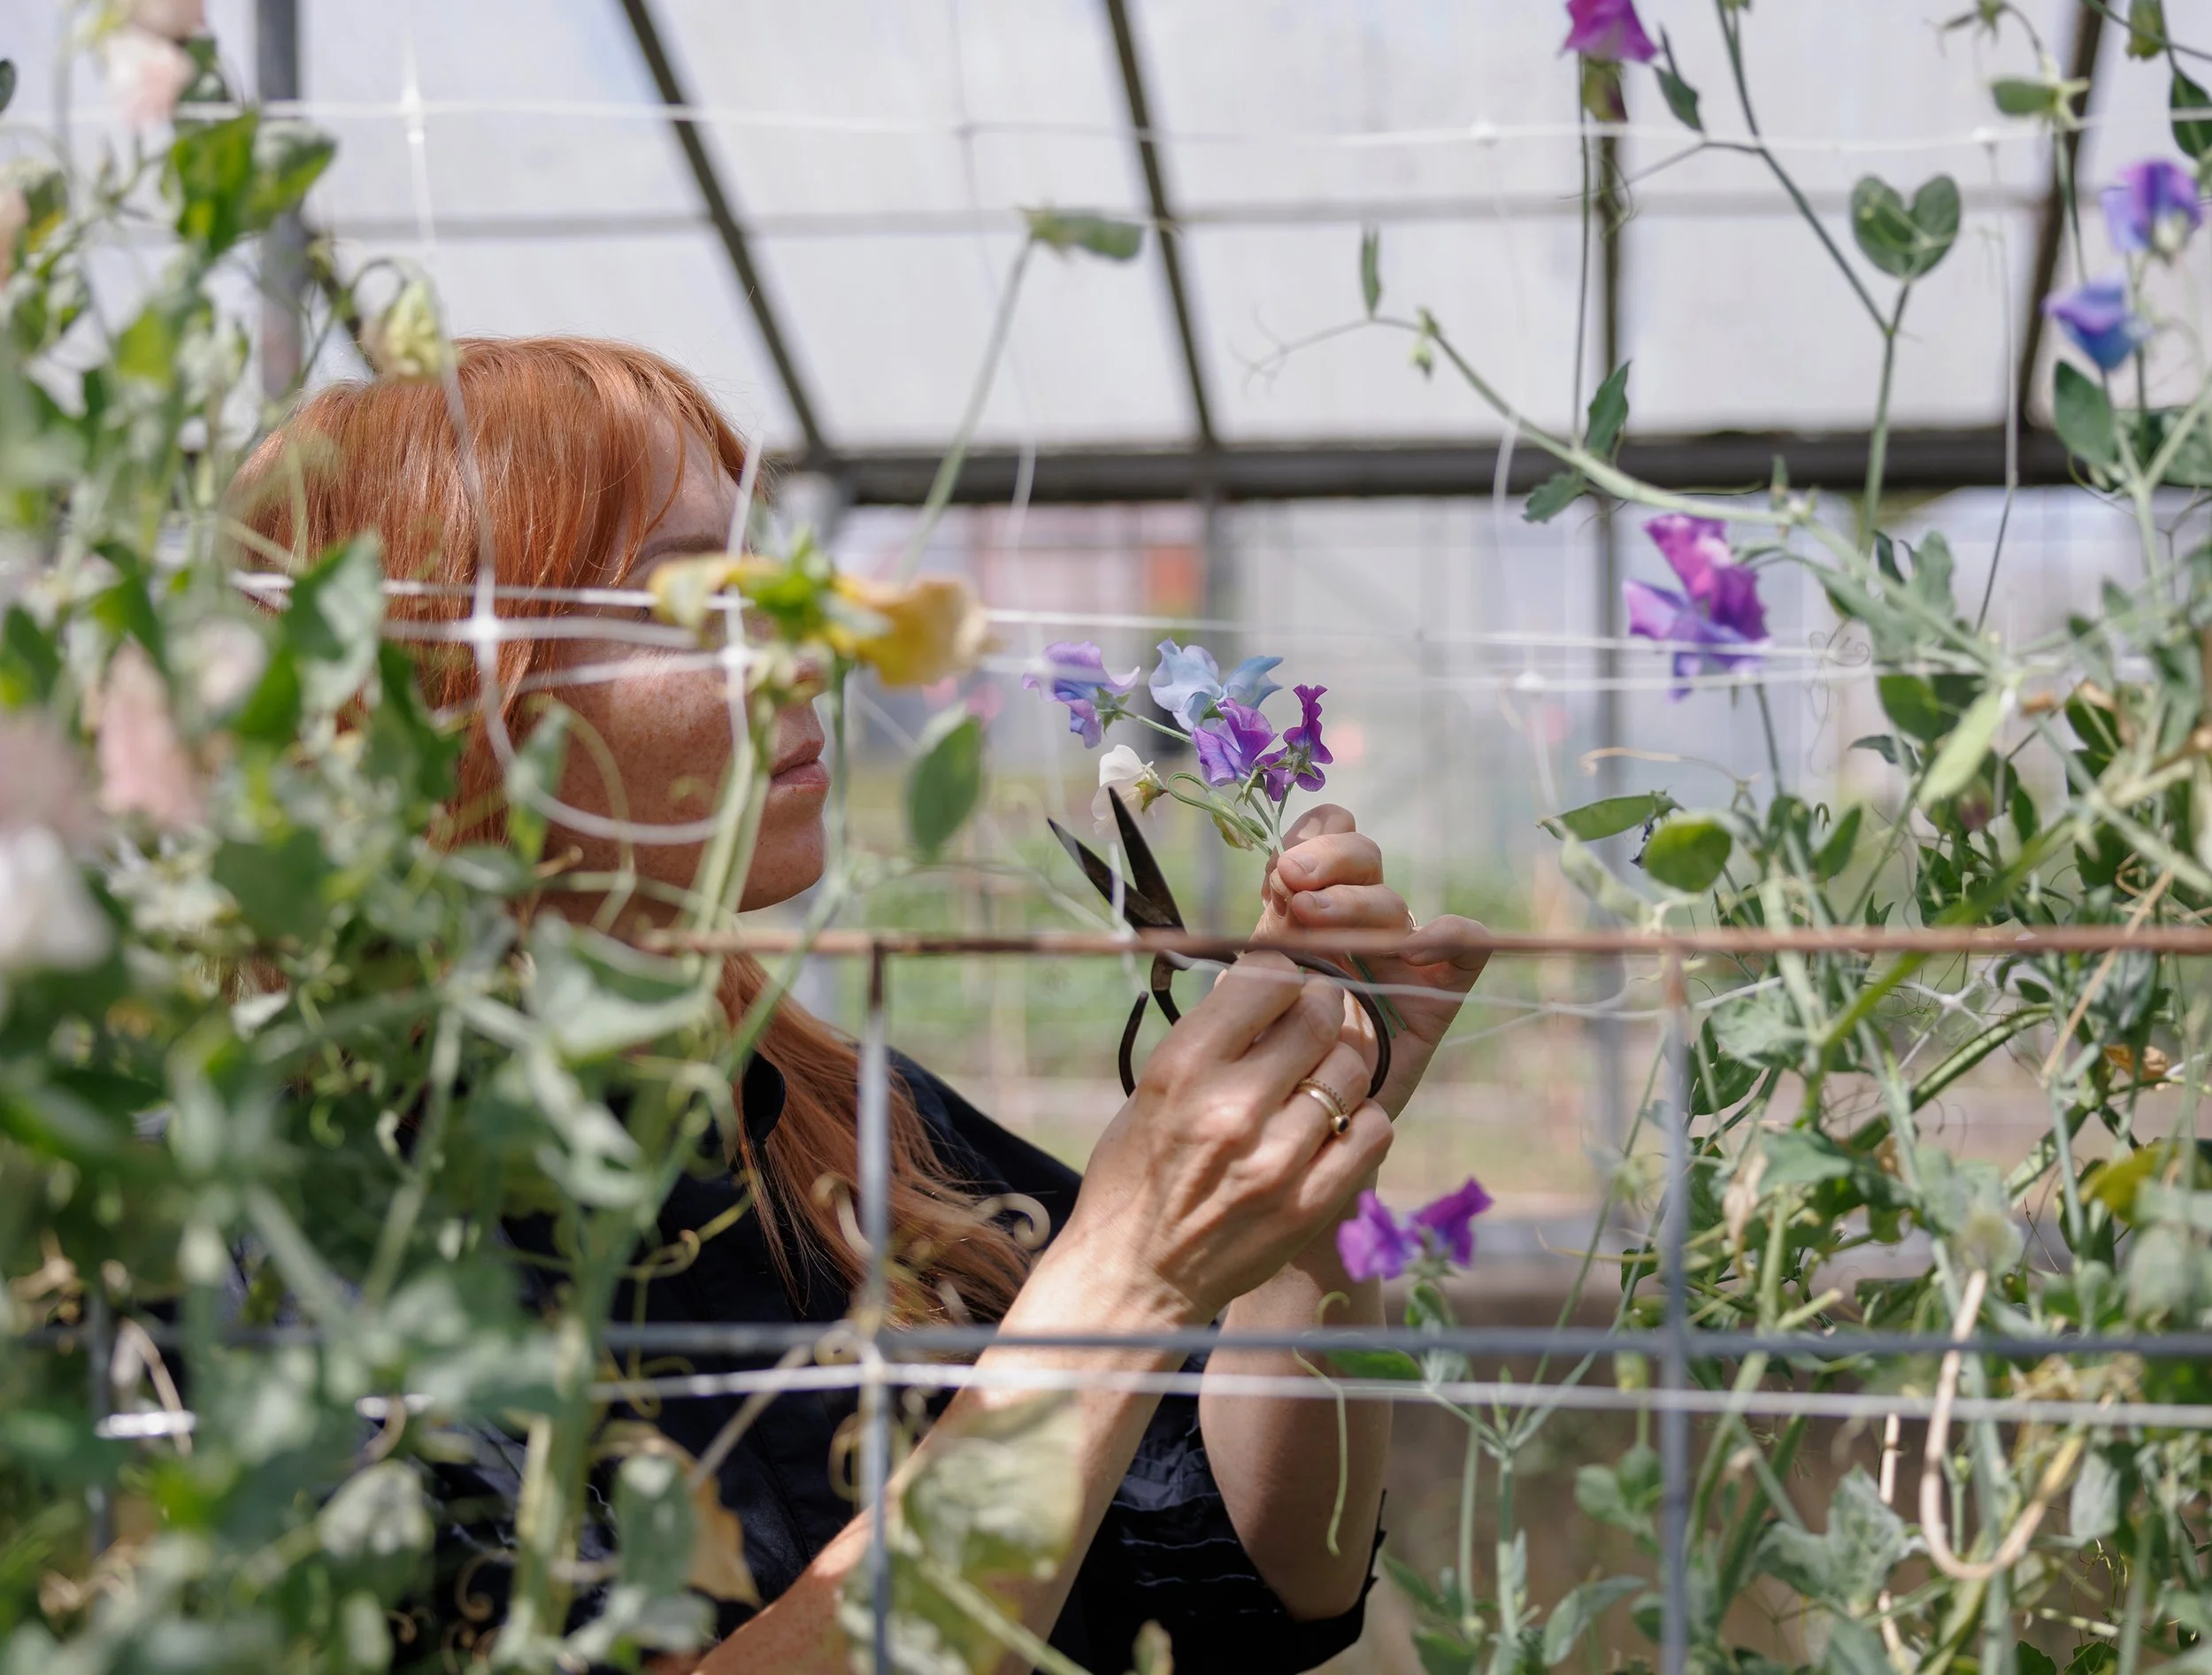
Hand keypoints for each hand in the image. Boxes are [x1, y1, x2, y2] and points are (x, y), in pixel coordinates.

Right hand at [1055, 954, 1392, 1324]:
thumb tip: (1273, 982)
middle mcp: (1230, 1110)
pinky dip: (1361, 1120)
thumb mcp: (1153, 1088)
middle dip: (1321, 1011)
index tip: (1280, 991)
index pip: (1269, 978)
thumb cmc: (1137, 1171)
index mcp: (1182, 1069)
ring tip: (1317, 1082)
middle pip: (1319, 1018)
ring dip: (1341, 1066)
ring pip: (1352, 1071)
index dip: (1283, 977)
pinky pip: (1373, 1131)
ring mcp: (1275, 1162)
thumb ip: (1214, 1037)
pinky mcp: (1308, 1206)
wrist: (1132, 1274)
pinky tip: (1334, 1128)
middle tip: (1311, 1025)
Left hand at [1258, 804, 1488, 1118]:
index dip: (1306, 838)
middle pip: (1361, 860)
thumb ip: (1262, 929)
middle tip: (1291, 883)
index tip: (1277, 868)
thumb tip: (1276, 877)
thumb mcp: (1251, 985)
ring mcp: (1401, 956)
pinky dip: (1452, 936)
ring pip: (1392, 903)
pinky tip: (1418, 949)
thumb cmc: (1264, 1055)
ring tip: (1310, 917)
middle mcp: (1358, 922)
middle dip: (1327, 860)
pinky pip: (1466, 949)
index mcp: (1309, 906)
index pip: (1322, 839)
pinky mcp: (1437, 996)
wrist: (1298, 1124)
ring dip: (1353, 901)